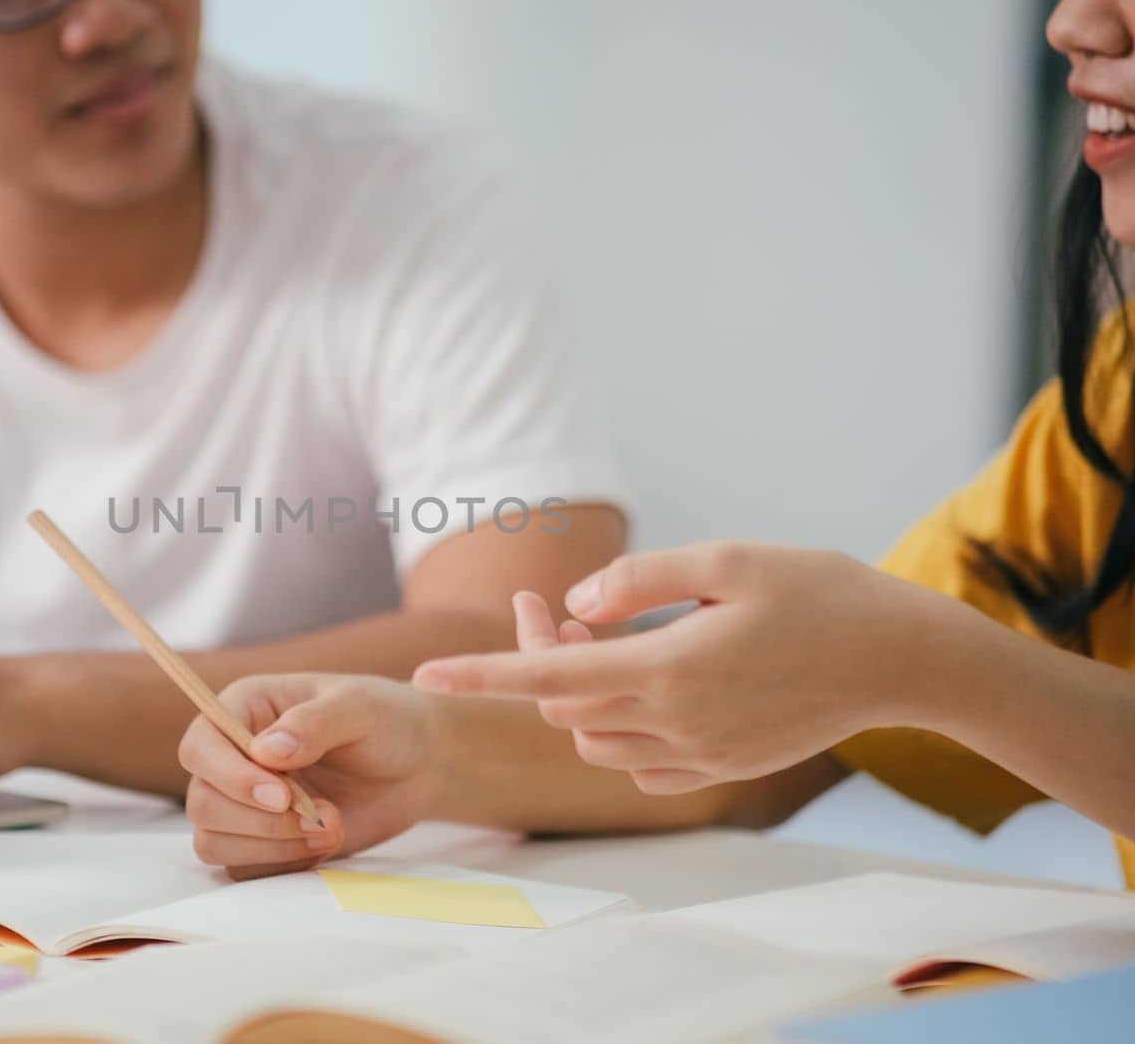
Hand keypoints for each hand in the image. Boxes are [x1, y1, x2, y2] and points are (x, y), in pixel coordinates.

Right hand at [178, 674, 442, 880]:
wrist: (419, 763)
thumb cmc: (387, 720)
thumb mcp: (360, 706)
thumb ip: (314, 723)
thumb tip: (266, 751)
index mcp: (244, 708)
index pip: (200, 747)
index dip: (229, 776)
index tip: (281, 796)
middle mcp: (233, 756)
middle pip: (202, 803)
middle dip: (261, 821)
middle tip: (322, 814)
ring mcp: (244, 802)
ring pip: (215, 842)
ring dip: (273, 846)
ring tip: (331, 827)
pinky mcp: (262, 840)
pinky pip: (244, 868)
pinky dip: (284, 864)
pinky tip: (325, 842)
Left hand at [415, 543, 968, 793]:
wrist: (903, 659)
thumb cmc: (821, 593)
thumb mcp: (728, 558)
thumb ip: (640, 578)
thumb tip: (574, 606)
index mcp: (669, 670)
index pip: (548, 678)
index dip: (480, 673)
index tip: (423, 675)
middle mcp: (676, 724)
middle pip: (565, 706)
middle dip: (540, 660)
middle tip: (554, 608)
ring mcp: (701, 755)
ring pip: (595, 739)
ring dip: (578, 696)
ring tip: (604, 640)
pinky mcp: (723, 769)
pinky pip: (640, 765)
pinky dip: (617, 731)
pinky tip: (642, 687)